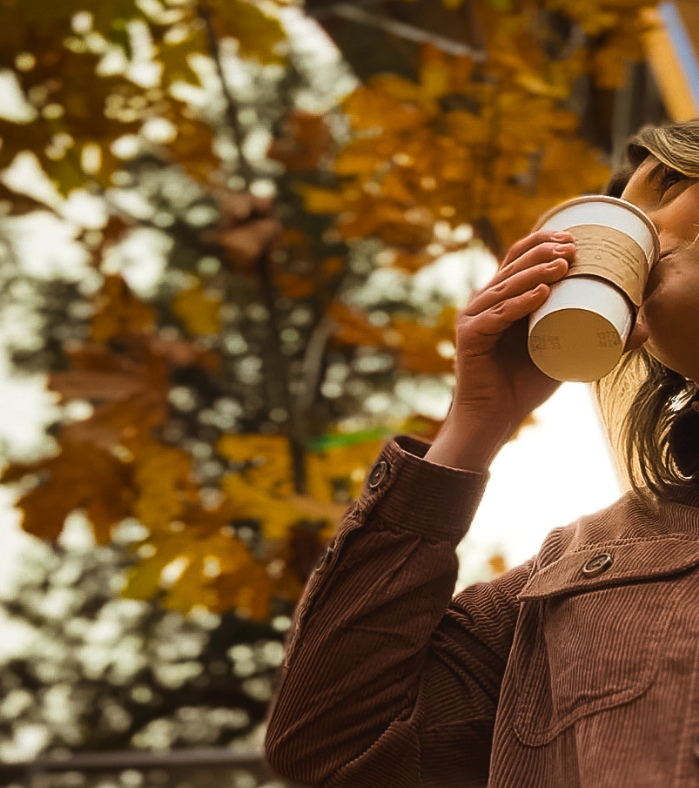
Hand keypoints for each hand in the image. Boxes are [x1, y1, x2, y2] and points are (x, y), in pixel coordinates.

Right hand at [425, 230, 575, 470]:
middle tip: (573, 249)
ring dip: (535, 272)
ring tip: (564, 265)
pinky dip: (520, 303)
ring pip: (505, 286)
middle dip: (543, 251)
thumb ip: (594, 338)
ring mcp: (474, 317)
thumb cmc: (526, 383)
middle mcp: (485, 302)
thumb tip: (643, 330)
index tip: (573, 238)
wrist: (495, 415)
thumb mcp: (565, 353)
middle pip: (511, 265)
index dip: (541, 242)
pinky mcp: (469, 336)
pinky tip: (541, 293)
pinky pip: (497, 315)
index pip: (517, 258)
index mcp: (502, 298)